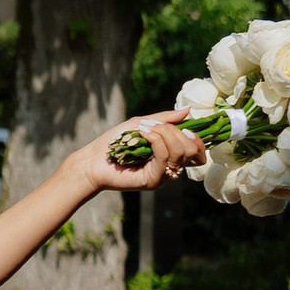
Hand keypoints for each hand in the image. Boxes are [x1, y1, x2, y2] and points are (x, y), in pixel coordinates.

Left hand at [79, 113, 199, 190]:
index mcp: (170, 154)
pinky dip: (156, 140)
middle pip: (191, 148)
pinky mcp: (153, 180)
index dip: (195, 135)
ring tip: (144, 130)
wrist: (92, 159)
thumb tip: (188, 110)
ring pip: (180, 152)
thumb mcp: (142, 124)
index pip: (196, 148)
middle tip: (154, 127)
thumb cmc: (114, 141)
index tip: (182, 126)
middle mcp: (170, 167)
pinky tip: (142, 134)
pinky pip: (164, 157)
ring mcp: (162, 175)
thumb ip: (165, 119)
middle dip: (175, 132)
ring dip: (164, 134)